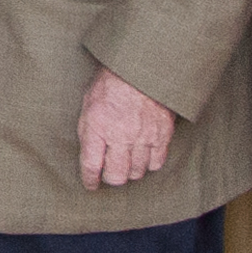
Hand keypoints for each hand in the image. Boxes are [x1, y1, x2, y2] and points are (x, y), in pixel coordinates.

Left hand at [75, 65, 176, 189]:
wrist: (141, 68)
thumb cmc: (111, 84)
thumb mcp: (89, 104)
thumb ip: (88, 132)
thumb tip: (89, 156)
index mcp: (97, 125)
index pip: (91, 166)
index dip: (90, 180)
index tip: (91, 184)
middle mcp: (120, 134)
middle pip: (116, 176)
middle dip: (111, 178)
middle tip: (110, 173)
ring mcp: (143, 135)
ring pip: (137, 172)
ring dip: (130, 171)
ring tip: (127, 162)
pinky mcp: (162, 134)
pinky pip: (156, 163)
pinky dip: (149, 163)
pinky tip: (144, 156)